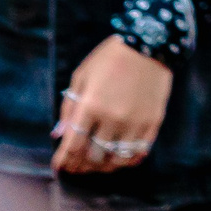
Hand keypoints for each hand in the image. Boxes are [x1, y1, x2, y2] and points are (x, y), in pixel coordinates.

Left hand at [51, 37, 171, 173]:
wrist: (150, 43)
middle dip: (81, 165)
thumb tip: (58, 135)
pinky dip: (127, 161)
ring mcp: (134, 121)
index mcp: (91, 105)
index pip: (73, 145)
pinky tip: (120, 159)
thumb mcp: (82, 76)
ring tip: (98, 165)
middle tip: (77, 166)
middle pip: (93, 156)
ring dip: (104, 166)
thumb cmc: (110, 58)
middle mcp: (112, 118)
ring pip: (116, 159)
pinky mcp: (152, 122)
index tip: (59, 165)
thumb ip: (69, 107)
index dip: (64, 160)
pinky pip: (138, 152)